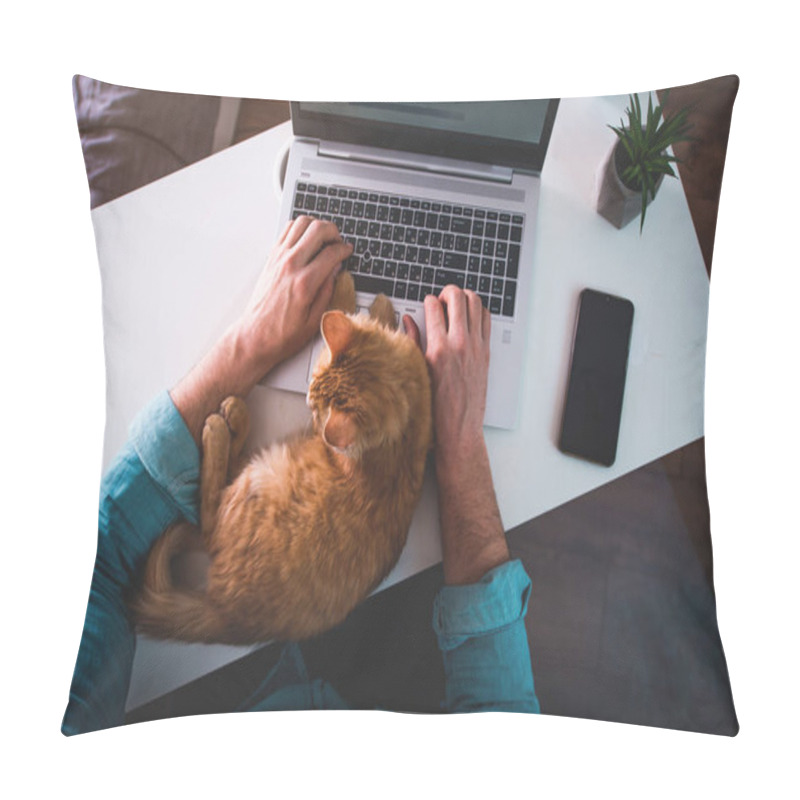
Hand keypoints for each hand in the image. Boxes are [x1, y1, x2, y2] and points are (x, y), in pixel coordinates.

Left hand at [234, 216, 352, 377]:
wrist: (256, 336)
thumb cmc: (283, 333)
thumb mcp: (315, 319)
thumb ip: (328, 291)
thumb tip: (336, 270)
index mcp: (305, 283)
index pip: (331, 253)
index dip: (344, 249)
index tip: (348, 251)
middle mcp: (291, 266)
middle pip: (317, 229)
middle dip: (333, 231)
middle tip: (338, 242)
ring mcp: (279, 259)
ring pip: (301, 223)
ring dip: (316, 226)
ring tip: (323, 238)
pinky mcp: (271, 258)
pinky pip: (287, 230)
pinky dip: (300, 229)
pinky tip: (306, 241)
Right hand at [404, 286, 505, 584]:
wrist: (458, 431)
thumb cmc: (433, 408)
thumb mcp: (416, 374)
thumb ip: (412, 343)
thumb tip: (409, 320)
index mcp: (437, 350)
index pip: (434, 306)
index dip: (428, 301)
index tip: (426, 305)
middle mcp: (459, 345)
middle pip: (458, 298)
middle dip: (448, 292)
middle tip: (442, 298)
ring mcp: (476, 348)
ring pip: (476, 304)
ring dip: (465, 298)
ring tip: (456, 304)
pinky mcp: (486, 354)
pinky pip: (486, 321)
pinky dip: (479, 312)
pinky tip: (470, 317)